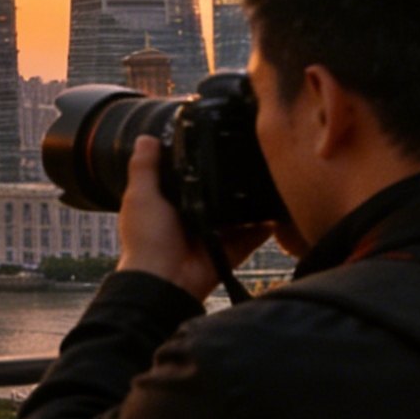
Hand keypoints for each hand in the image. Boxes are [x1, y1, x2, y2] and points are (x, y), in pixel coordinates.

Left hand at [116, 135, 273, 297]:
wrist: (165, 281)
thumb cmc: (147, 238)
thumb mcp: (141, 196)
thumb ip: (145, 168)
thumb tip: (146, 137)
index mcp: (169, 201)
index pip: (187, 175)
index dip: (198, 160)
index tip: (216, 138)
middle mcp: (192, 215)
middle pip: (216, 192)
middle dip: (231, 180)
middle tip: (253, 156)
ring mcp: (213, 233)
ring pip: (238, 213)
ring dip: (251, 201)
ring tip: (271, 177)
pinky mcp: (229, 249)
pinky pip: (252, 236)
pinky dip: (264, 226)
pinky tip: (278, 210)